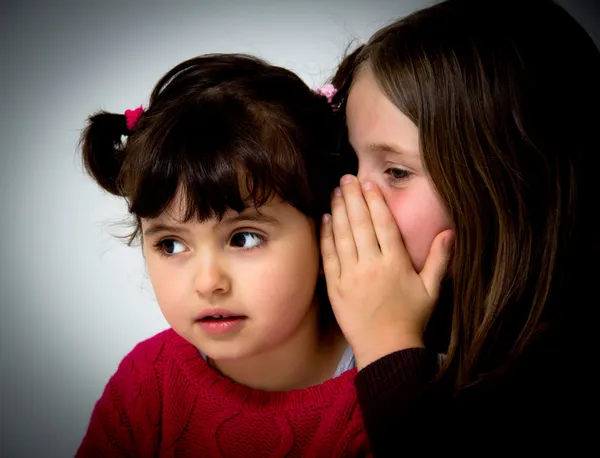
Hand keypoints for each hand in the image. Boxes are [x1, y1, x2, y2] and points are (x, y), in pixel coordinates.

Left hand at [320, 175, 453, 368]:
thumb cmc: (411, 319)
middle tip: (346, 178)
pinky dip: (326, 236)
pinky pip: (329, 256)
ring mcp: (351, 275)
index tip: (368, 183)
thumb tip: (449, 232)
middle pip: (359, 224)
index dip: (375, 201)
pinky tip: (325, 219)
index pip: (383, 224)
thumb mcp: (431, 290)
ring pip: (342, 236)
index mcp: (395, 263)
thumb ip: (439, 259)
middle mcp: (371, 265)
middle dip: (352, 198)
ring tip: (335, 192)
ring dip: (338, 211)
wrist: (386, 350)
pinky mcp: (335, 287)